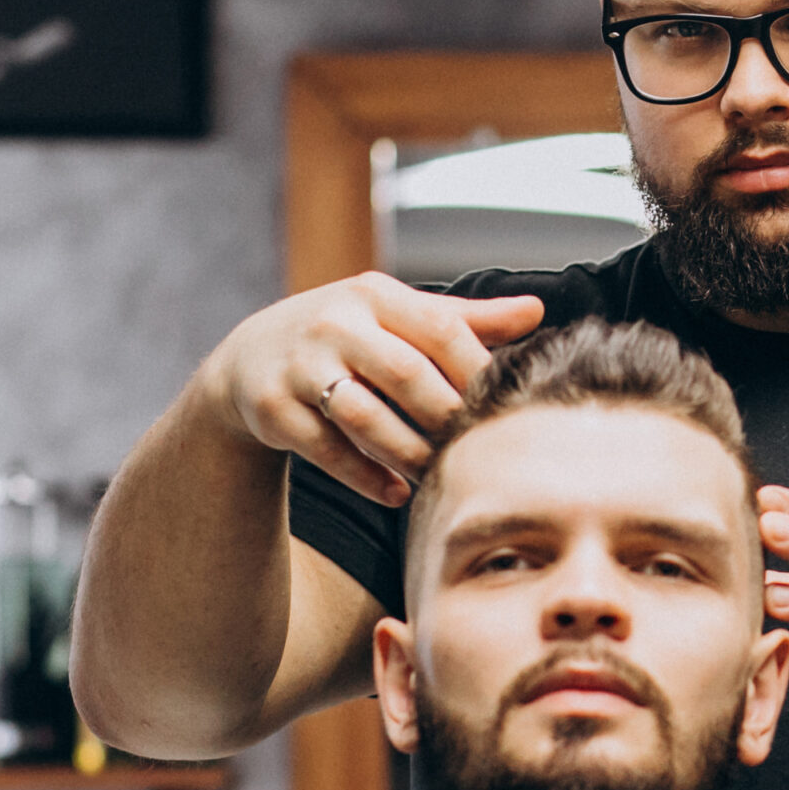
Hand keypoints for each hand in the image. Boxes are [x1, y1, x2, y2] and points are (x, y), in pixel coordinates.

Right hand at [198, 273, 544, 505]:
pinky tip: (396, 494)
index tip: (501, 406)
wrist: (251, 360)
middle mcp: (334, 323)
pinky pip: (329, 452)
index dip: (477, 371)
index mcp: (374, 295)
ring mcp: (299, 366)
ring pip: (366, 417)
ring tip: (437, 476)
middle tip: (475, 450)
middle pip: (407, 375)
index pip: (440, 328)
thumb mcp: (396, 317)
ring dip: (409, 454)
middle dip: (447, 418)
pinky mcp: (274, 409)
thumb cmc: (347, 338)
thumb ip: (465, 319)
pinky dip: (368, 478)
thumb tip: (537, 311)